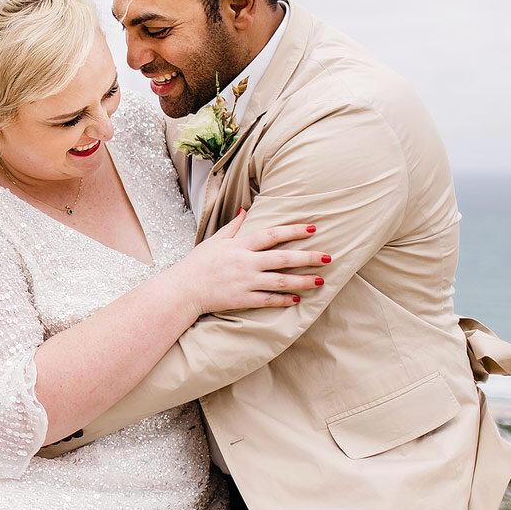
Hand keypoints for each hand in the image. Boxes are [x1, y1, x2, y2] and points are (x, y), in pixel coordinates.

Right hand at [177, 209, 330, 315]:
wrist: (182, 289)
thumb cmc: (197, 264)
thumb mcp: (214, 240)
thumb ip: (233, 226)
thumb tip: (245, 209)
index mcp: (239, 245)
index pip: (272, 234)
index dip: (294, 231)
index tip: (313, 229)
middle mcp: (245, 262)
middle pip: (282, 258)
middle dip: (307, 257)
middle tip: (328, 257)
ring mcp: (244, 282)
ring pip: (279, 281)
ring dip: (302, 280)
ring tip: (320, 280)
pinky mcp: (242, 299)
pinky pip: (267, 299)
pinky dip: (283, 299)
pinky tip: (297, 299)